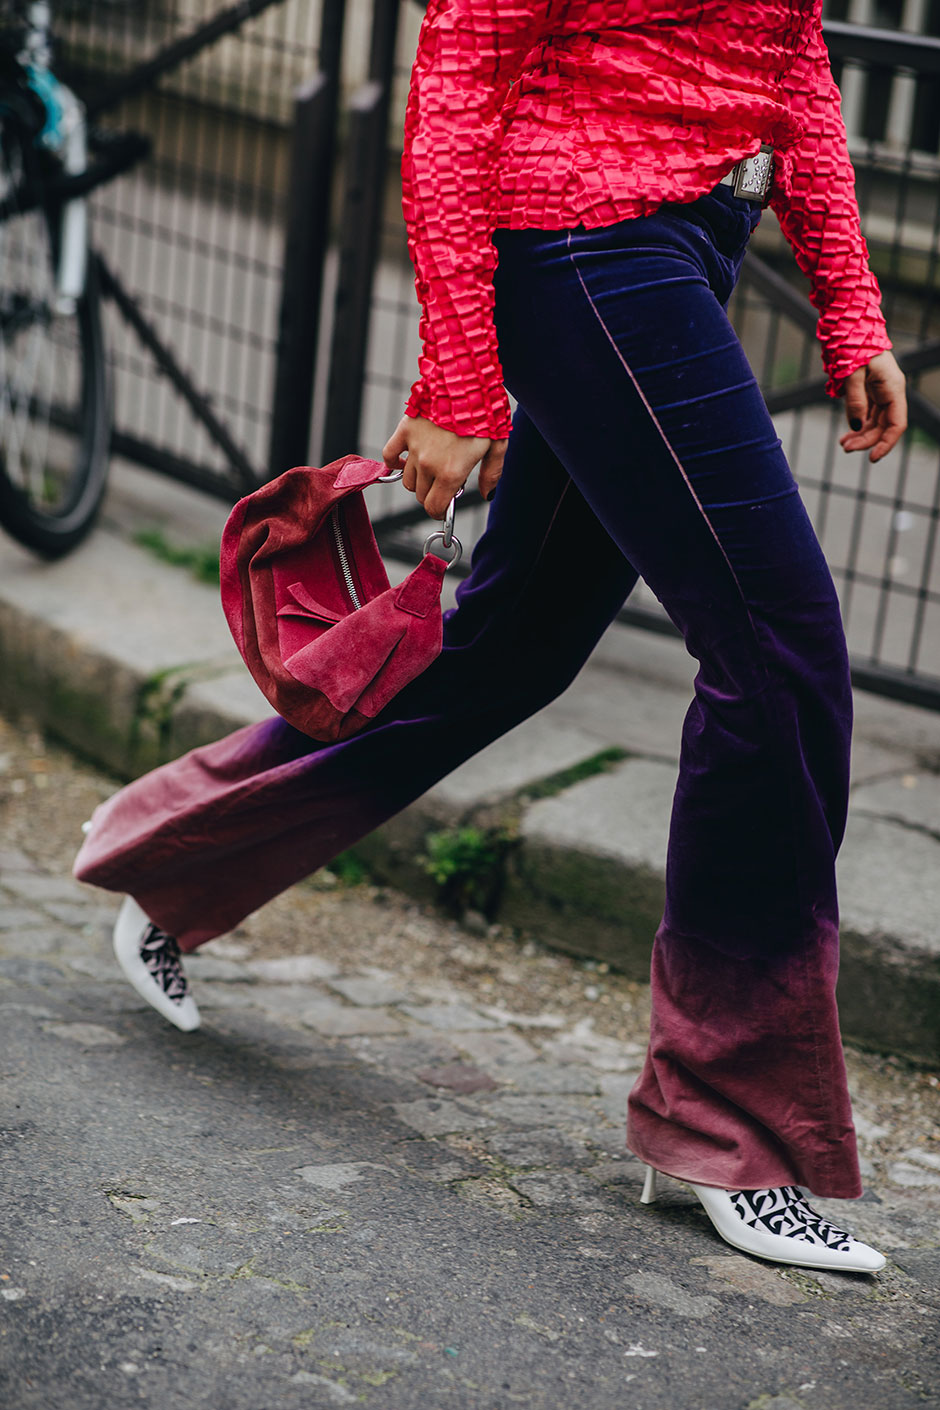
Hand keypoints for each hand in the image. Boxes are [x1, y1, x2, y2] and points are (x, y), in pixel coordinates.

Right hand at [382, 415, 507, 518]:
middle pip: (421, 495)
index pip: (434, 507)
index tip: (443, 507)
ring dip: (418, 480)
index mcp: (452, 471)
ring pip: (408, 480)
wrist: (465, 378)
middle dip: (432, 495)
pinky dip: (394, 462)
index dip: (439, 511)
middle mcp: (429, 463)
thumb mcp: (497, 445)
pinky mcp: (405, 430)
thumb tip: (488, 494)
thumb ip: (491, 473)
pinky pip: (389, 454)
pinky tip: (403, 462)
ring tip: (432, 468)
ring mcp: (414, 447)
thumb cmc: (484, 411)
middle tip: (445, 482)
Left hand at [839, 351, 906, 462]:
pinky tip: (848, 433)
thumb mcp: (852, 374)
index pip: (896, 424)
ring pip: (876, 422)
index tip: (871, 458)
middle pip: (884, 426)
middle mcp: (891, 392)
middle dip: (866, 440)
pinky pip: (869, 413)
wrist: (852, 327)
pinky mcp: (872, 390)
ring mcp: (882, 391)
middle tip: (845, 448)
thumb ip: (855, 401)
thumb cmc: (854, 346)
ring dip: (861, 434)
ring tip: (843, 444)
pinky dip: (859, 424)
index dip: (886, 443)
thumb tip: (855, 426)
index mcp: (892, 388)